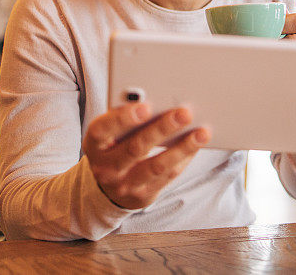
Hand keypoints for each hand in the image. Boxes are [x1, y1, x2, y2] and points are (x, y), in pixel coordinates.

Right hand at [83, 103, 209, 209]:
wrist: (108, 187)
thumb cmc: (114, 146)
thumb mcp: (109, 133)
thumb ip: (125, 117)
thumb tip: (159, 99)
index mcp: (94, 144)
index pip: (102, 130)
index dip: (122, 118)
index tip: (146, 106)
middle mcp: (106, 167)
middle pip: (135, 148)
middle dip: (162, 129)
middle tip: (184, 113)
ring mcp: (124, 185)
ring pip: (156, 166)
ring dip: (182, 148)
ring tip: (202, 132)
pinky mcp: (143, 196)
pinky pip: (168, 176)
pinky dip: (184, 158)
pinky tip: (197, 144)